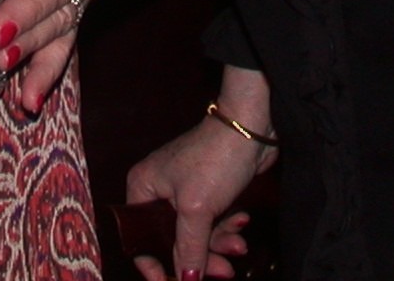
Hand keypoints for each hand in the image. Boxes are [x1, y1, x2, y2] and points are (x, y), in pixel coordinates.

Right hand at [125, 115, 271, 280]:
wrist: (253, 126)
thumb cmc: (216, 157)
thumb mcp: (197, 209)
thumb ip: (187, 250)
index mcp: (143, 189)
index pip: (140, 239)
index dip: (156, 266)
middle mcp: (159, 190)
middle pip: (172, 241)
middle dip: (198, 258)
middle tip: (221, 273)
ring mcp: (184, 190)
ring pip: (196, 234)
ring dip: (218, 244)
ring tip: (239, 247)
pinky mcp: (209, 191)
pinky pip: (212, 222)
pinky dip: (226, 228)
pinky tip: (241, 222)